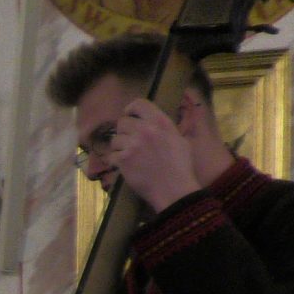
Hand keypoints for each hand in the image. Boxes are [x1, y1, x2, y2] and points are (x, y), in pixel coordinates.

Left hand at [109, 97, 200, 212]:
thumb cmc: (181, 166)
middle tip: (129, 142)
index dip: (130, 110)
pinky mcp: (123, 159)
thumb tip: (155, 124)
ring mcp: (133, 144)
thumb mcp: (180, 140)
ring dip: (119, 148)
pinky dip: (116, 162)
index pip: (139, 103)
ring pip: (115, 140)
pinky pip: (111, 156)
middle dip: (124, 132)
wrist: (174, 189)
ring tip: (130, 157)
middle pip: (122, 122)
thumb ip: (166, 129)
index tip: (129, 117)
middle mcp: (146, 129)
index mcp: (161, 122)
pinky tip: (126, 167)